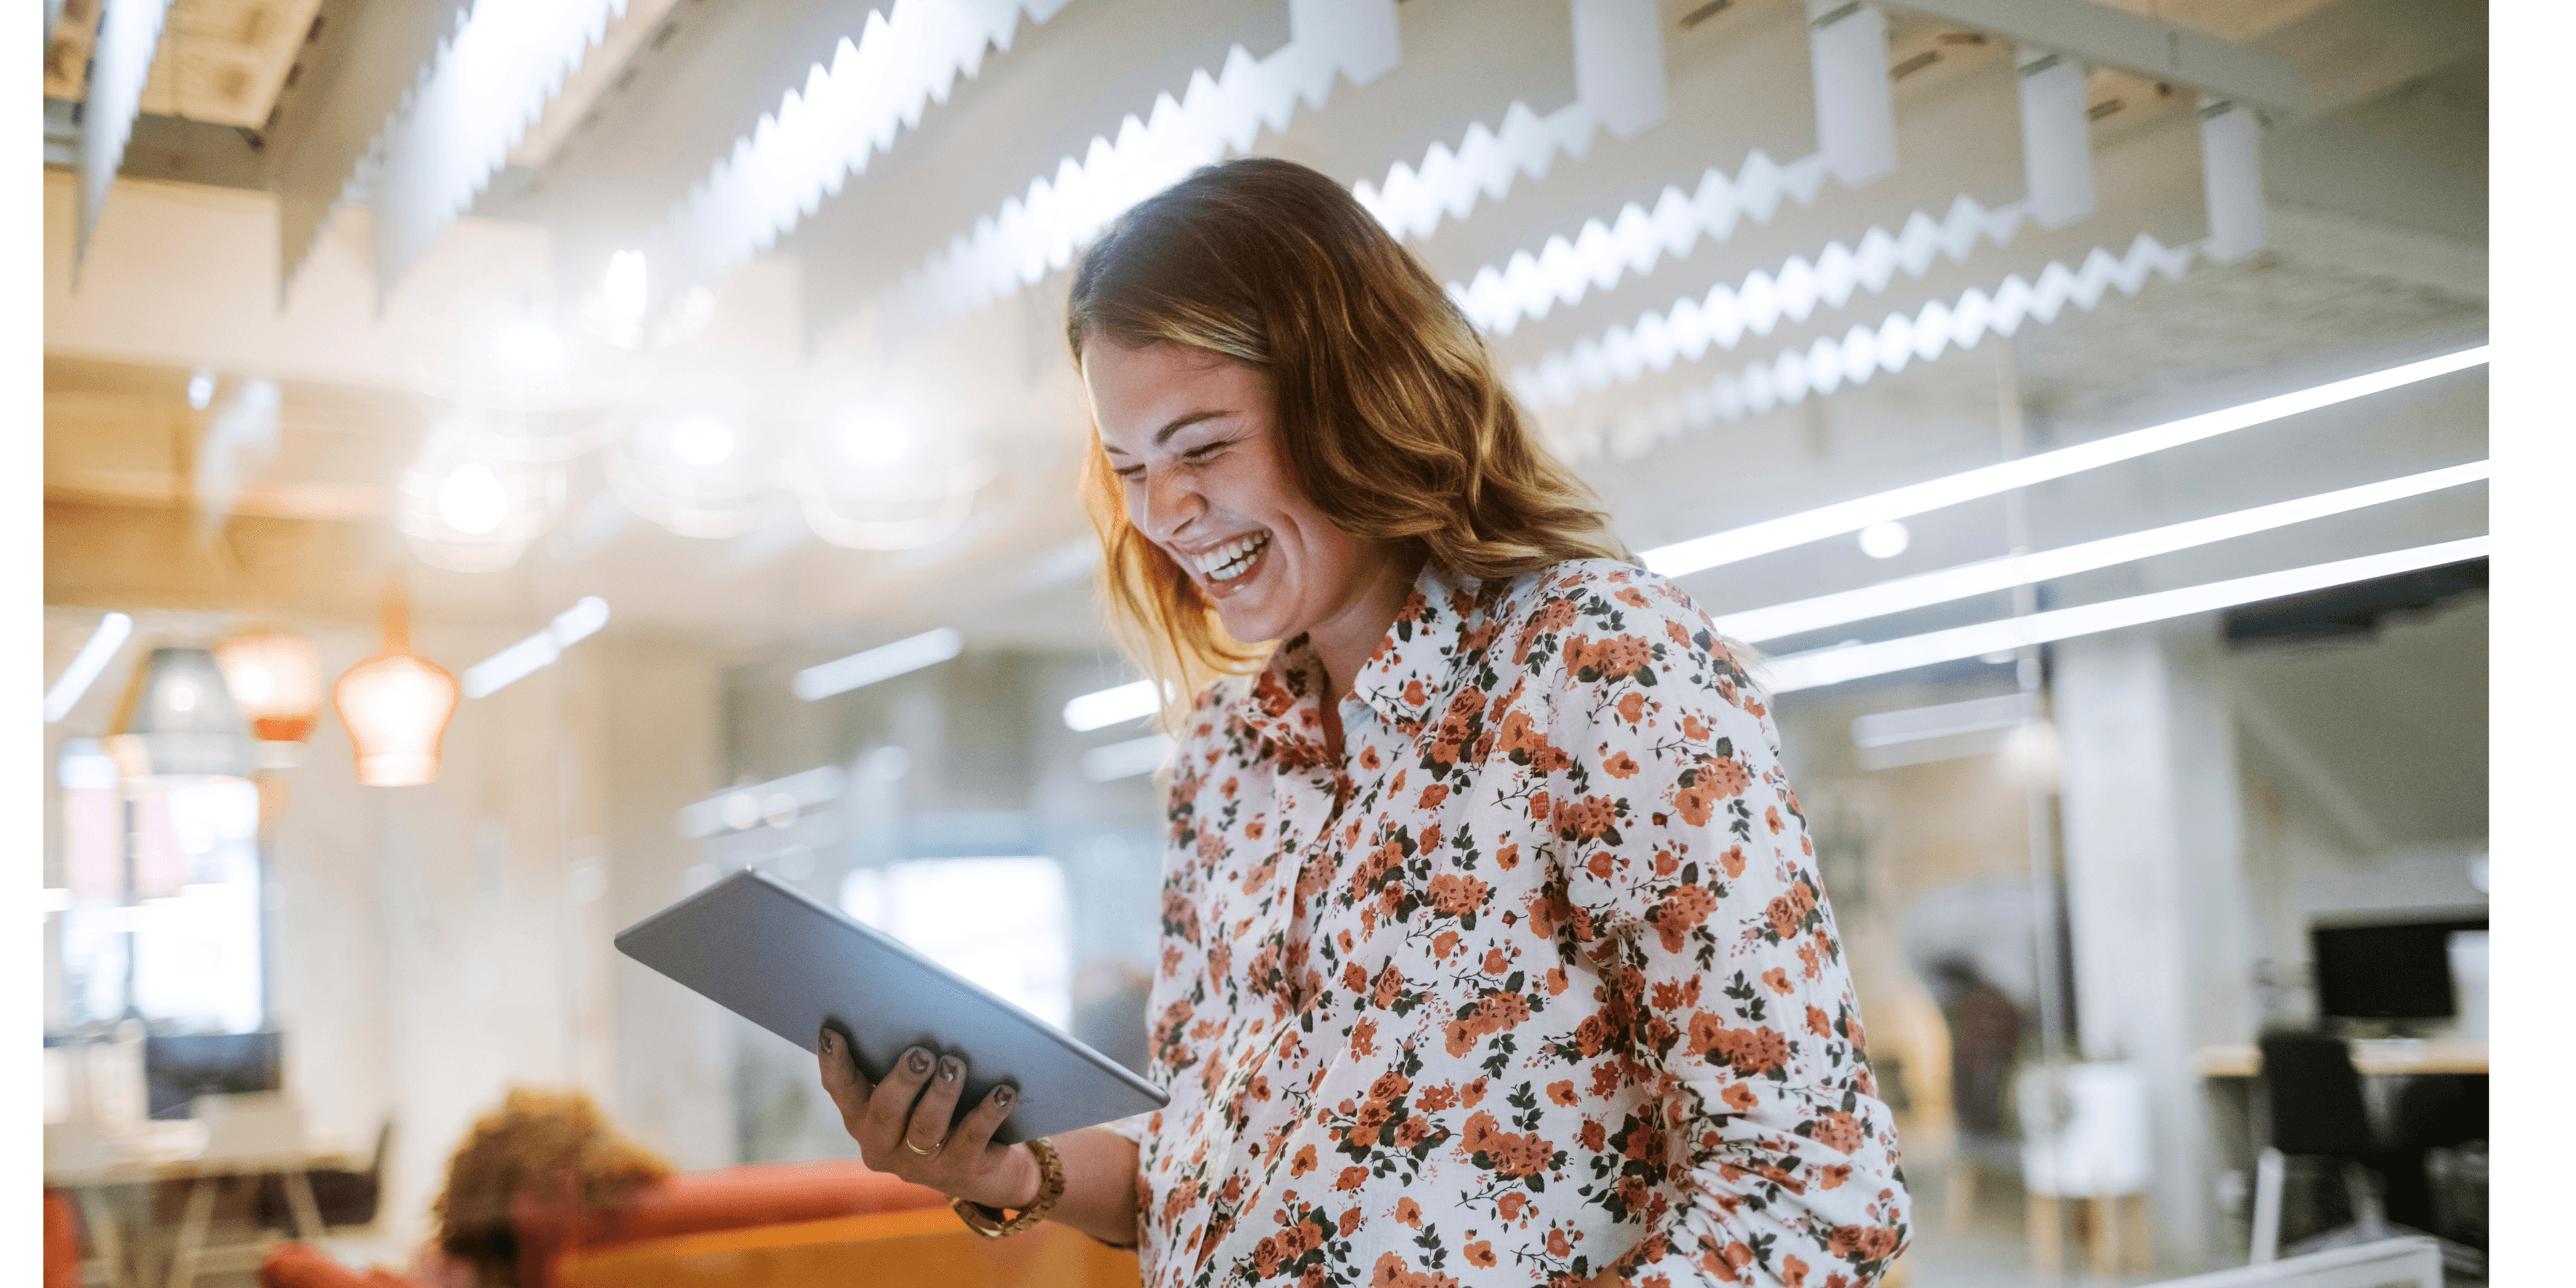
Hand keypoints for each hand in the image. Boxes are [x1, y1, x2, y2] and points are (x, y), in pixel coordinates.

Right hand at [816, 1027, 1038, 1210]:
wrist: (987, 1170)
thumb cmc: (945, 1112)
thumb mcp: (917, 1094)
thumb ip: (905, 1067)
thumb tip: (911, 1016)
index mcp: (865, 1122)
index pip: (843, 1092)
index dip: (834, 1064)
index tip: (831, 1033)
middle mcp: (885, 1147)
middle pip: (884, 1113)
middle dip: (901, 1082)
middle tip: (920, 1055)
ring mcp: (922, 1165)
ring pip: (926, 1129)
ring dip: (941, 1095)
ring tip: (954, 1065)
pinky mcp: (961, 1171)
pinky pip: (972, 1138)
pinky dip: (988, 1112)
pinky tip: (1004, 1092)